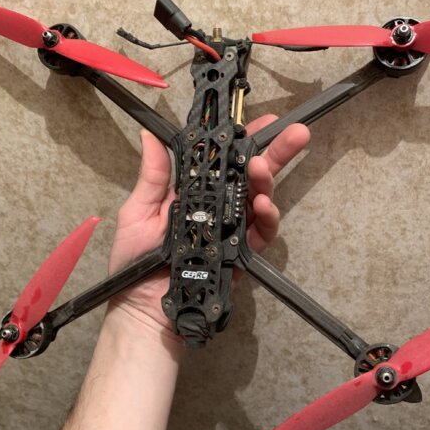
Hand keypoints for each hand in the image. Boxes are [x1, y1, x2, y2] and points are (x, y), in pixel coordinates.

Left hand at [108, 116, 309, 332]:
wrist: (142, 309)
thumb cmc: (135, 262)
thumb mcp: (139, 211)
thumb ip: (153, 176)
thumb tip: (150, 136)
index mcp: (194, 193)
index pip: (222, 161)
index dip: (242, 140)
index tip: (259, 120)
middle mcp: (216, 208)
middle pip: (250, 176)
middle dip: (275, 153)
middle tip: (293, 133)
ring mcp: (231, 231)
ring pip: (259, 200)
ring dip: (266, 182)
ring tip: (264, 168)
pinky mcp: (240, 255)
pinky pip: (260, 233)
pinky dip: (266, 218)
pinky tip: (263, 205)